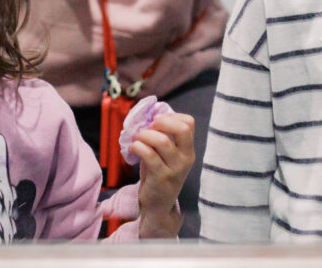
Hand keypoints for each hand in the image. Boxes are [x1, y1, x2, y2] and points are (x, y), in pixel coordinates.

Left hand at [131, 111, 194, 238]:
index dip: (171, 116)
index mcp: (188, 150)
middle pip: (182, 129)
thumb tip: (148, 115)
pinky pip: (149, 154)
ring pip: (162, 141)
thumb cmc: (159, 174)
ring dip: (144, 135)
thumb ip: (163, 136)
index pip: (189, 123)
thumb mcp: (166, 155)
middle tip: (149, 127)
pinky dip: (137, 147)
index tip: (156, 122)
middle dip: (161, 122)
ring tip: (137, 139)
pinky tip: (133, 149)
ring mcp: (175, 169)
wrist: (158, 206)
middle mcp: (186, 158)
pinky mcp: (161, 177)